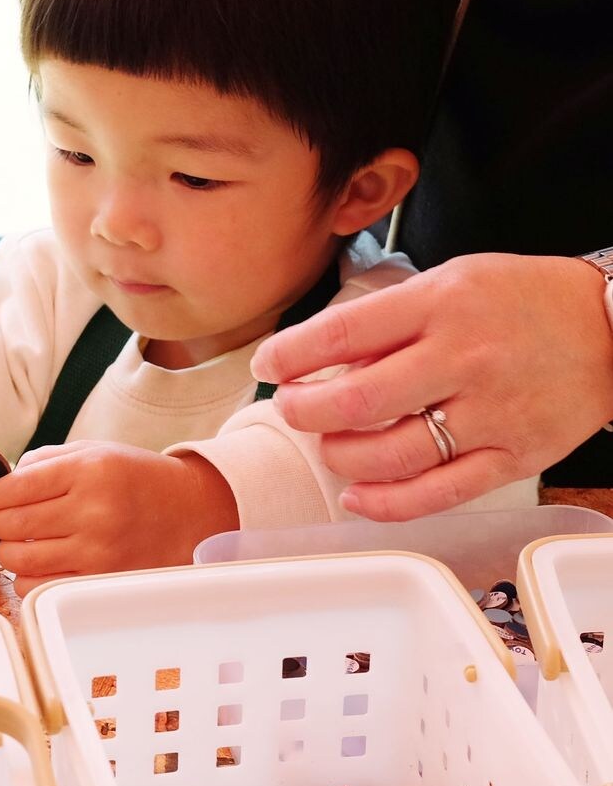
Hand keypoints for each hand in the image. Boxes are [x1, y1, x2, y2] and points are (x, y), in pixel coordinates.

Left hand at [0, 440, 238, 593]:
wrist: (190, 511)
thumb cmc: (136, 478)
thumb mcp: (95, 451)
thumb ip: (46, 462)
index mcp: (88, 470)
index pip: (16, 487)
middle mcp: (93, 511)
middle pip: (11, 525)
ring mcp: (98, 551)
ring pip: (20, 560)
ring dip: (7, 551)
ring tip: (14, 542)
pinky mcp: (101, 581)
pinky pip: (40, 588)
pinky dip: (28, 578)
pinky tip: (37, 564)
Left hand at [250, 254, 612, 519]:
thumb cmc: (519, 300)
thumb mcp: (449, 282)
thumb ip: (388, 322)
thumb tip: (322, 363)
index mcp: (441, 305)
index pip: (343, 333)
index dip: (290, 355)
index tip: (266, 365)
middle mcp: (463, 359)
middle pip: (356, 400)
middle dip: (303, 410)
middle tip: (290, 408)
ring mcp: (490, 414)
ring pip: (390, 453)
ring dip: (339, 456)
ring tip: (327, 445)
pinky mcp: (513, 457)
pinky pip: (438, 492)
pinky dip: (386, 503)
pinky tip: (355, 496)